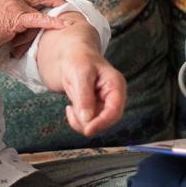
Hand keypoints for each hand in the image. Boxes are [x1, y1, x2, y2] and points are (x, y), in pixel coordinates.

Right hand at [0, 0, 70, 54]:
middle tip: (69, 6)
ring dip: (37, 31)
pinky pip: (39, 19)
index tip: (57, 1)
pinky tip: (63, 25)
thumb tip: (25, 32)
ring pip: (37, 16)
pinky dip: (52, 22)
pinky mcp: (16, 17)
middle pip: (39, 0)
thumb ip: (12, 21)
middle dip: (55, 2)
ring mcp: (15, 6)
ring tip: (29, 40)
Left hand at [37, 19, 125, 136]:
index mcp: (115, 85)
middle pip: (106, 120)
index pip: (115, 110)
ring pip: (96, 124)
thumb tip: (87, 119)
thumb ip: (84, 96)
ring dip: (80, 121)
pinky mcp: (96, 109)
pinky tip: (70, 108)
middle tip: (71, 111)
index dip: (102, 122)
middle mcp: (113, 97)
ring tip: (70, 107)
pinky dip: (77, 120)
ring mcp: (105, 104)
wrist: (73, 56)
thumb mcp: (80, 73)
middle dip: (88, 122)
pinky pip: (88, 122)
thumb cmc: (79, 60)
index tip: (88, 130)